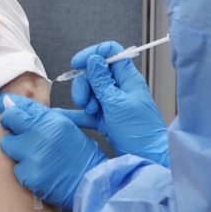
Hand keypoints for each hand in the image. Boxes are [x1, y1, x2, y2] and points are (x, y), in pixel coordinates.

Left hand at [0, 93, 106, 209]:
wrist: (91, 183)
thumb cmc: (80, 154)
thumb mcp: (65, 126)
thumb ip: (40, 115)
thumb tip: (12, 103)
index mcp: (50, 119)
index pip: (17, 109)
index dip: (9, 111)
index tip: (5, 111)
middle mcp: (40, 134)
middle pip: (8, 123)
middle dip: (12, 129)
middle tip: (23, 139)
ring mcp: (33, 155)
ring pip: (7, 146)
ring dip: (17, 151)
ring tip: (34, 158)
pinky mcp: (29, 175)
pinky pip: (16, 169)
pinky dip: (25, 172)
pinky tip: (40, 173)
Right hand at [60, 42, 168, 166]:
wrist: (148, 158)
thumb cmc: (139, 131)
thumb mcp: (117, 103)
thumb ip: (102, 81)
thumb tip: (93, 59)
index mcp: (127, 78)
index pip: (110, 53)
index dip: (93, 54)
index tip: (77, 63)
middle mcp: (119, 88)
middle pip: (94, 73)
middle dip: (84, 84)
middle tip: (84, 101)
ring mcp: (111, 103)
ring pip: (89, 91)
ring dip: (83, 99)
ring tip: (89, 112)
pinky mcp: (105, 118)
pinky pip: (86, 112)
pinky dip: (76, 114)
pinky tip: (62, 117)